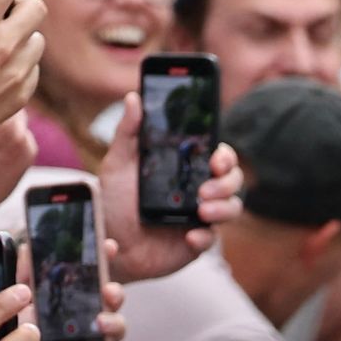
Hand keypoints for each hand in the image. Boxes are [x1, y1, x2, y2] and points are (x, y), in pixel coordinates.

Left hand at [100, 95, 244, 279]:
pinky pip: (211, 239)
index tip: (216, 157)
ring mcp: (200, 216)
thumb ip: (127, 132)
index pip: (218, 154)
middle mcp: (198, 190)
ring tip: (201, 211)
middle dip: (227, 181)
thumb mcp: (117, 164)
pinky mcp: (195, 242)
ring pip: (232, 208)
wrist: (107, 240)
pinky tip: (189, 235)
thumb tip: (133, 98)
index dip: (225, 155)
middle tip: (205, 188)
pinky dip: (204, 237)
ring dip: (223, 207)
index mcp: (186, 167)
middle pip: (233, 179)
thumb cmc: (114, 201)